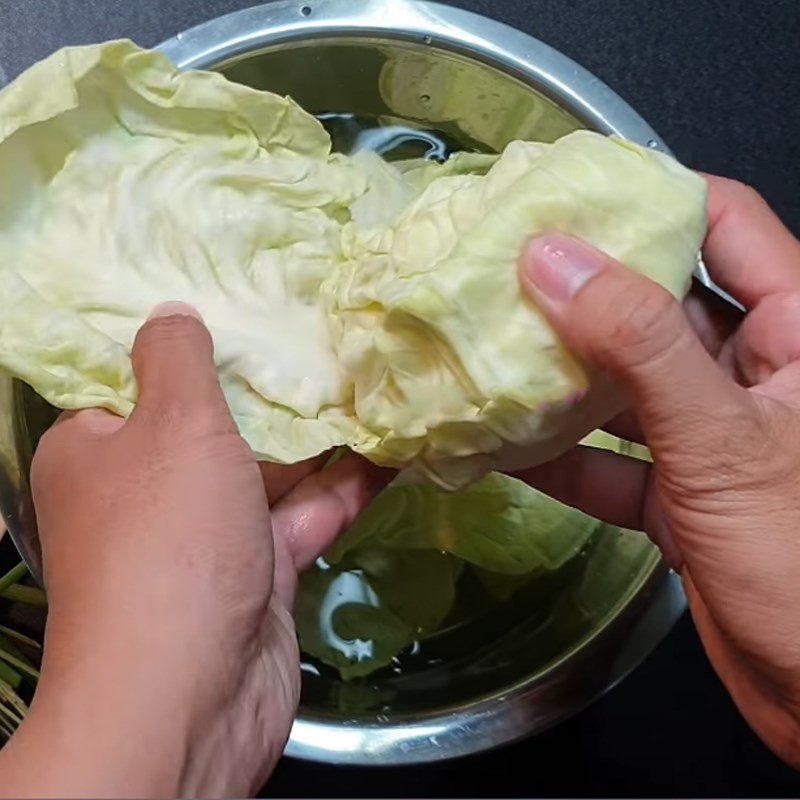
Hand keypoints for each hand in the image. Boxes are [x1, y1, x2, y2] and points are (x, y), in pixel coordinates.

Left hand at [0, 303, 387, 797]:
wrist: (193, 691)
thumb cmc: (170, 539)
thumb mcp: (173, 425)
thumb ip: (177, 358)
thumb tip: (171, 312)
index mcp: (100, 450)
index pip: (136, 383)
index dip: (187, 348)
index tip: (242, 307)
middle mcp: (147, 492)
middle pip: (210, 426)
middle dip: (266, 390)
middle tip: (321, 335)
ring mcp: (205, 537)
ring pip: (264, 473)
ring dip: (315, 439)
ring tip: (369, 383)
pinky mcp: (256, 572)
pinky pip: (301, 517)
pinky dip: (342, 488)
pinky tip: (390, 451)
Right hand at [515, 177, 799, 767]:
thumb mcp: (725, 440)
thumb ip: (639, 346)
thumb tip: (552, 258)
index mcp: (798, 329)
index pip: (721, 223)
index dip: (644, 197)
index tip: (561, 193)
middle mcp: (755, 371)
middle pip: (658, 300)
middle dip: (580, 289)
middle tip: (497, 271)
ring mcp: (715, 434)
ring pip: (627, 382)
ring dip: (560, 377)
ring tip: (486, 352)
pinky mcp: (684, 492)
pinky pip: (614, 457)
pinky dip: (564, 456)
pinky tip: (506, 448)